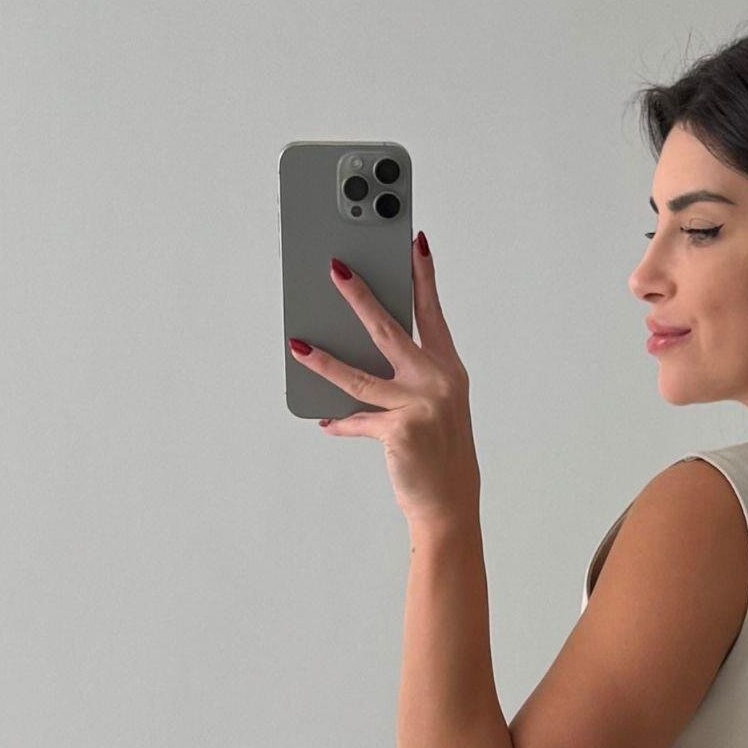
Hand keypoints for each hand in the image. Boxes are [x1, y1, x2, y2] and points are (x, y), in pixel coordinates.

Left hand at [290, 235, 478, 534]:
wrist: (450, 505)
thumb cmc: (439, 454)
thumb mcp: (434, 409)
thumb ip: (406, 378)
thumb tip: (357, 353)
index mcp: (448, 370)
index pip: (432, 312)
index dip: (423, 275)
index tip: (414, 242)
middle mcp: (437, 381)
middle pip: (390, 329)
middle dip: (360, 296)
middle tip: (337, 269)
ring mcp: (420, 405)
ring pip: (360, 375)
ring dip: (324, 360)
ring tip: (298, 345)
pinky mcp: (400, 430)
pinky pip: (356, 420)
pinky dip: (340, 422)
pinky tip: (325, 421)